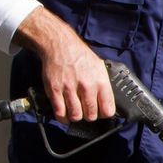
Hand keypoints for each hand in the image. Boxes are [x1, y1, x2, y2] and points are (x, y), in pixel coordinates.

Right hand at [16, 5, 115, 121]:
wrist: (60, 45)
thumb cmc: (81, 57)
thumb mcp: (100, 68)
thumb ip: (103, 86)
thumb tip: (107, 103)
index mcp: (101, 82)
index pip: (108, 110)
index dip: (104, 114)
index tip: (100, 112)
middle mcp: (87, 87)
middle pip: (91, 116)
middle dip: (89, 116)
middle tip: (86, 111)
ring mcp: (70, 89)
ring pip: (76, 116)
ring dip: (76, 117)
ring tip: (75, 112)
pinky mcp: (55, 90)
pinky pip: (60, 112)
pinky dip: (62, 117)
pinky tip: (64, 114)